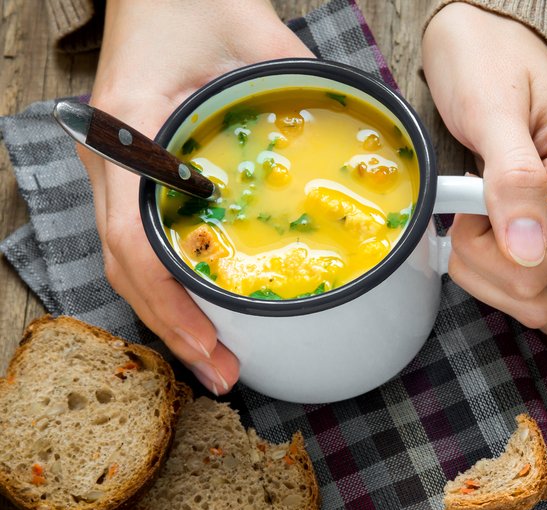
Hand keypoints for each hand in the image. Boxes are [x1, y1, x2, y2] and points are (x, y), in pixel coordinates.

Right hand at [81, 0, 313, 393]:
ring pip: (130, 260)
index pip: (133, 239)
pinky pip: (143, 238)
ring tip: (214, 354)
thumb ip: (306, 81)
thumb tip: (371, 127)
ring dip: (170, 312)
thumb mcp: (256, 37)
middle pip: (126, 267)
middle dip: (173, 328)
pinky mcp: (136, 172)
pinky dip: (170, 280)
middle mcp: (112, 158)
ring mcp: (119, 167)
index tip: (210, 343)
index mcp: (130, 130)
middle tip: (223, 372)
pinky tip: (202, 304)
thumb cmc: (191, 1)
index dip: (169, 303)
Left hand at [422, 4, 546, 334]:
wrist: (490, 40)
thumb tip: (526, 251)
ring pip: (542, 308)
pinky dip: (505, 283)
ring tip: (478, 221)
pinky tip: (489, 241)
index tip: (467, 203)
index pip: (539, 267)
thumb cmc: (488, 62)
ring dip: (491, 279)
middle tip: (468, 211)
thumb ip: (512, 179)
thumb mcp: (491, 110)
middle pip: (539, 298)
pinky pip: (544, 297)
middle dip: (484, 267)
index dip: (486, 250)